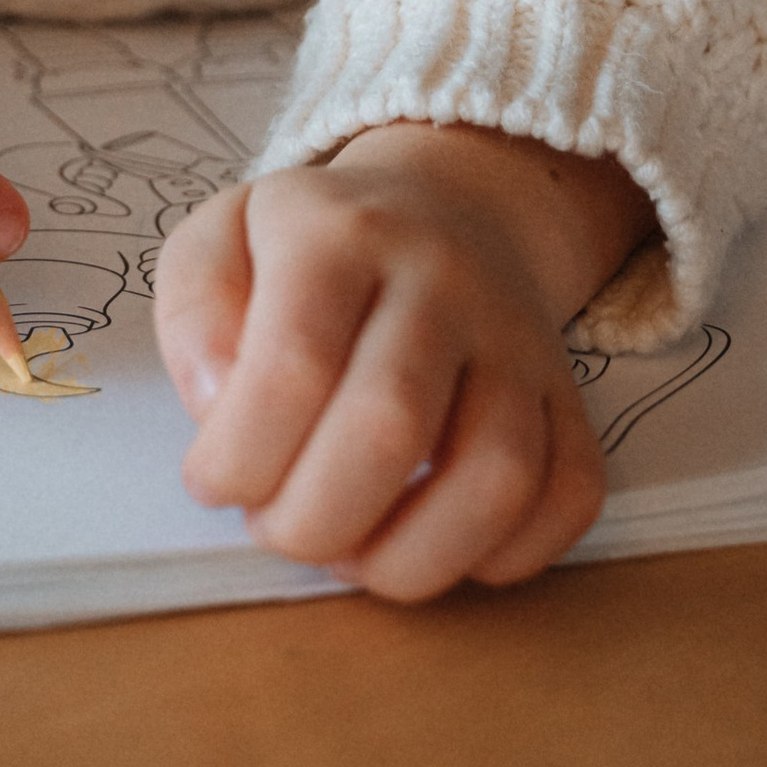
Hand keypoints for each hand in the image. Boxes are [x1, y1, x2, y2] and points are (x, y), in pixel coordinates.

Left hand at [153, 122, 651, 602]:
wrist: (449, 208)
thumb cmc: (314, 249)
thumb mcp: (222, 240)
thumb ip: (196, 313)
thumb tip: (221, 406)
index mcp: (340, 233)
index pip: (293, 364)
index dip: (241, 458)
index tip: (214, 482)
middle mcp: (443, 277)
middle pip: (390, 426)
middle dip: (313, 521)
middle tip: (277, 526)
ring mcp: (518, 338)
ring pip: (496, 475)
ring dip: (408, 558)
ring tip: (351, 552)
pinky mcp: (570, 395)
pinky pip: (570, 494)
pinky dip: (506, 555)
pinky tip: (438, 544)